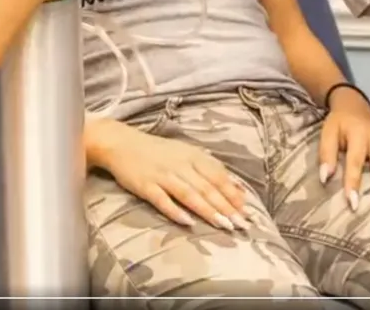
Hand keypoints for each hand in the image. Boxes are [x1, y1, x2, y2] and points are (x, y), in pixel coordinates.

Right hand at [87, 119, 249, 230]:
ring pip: (189, 194)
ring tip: (223, 225)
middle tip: (242, 224)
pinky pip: (162, 200)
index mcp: (192, 156)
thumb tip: (238, 187)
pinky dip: (175, 211)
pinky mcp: (145, 186)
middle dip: (226, 207)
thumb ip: (210, 169)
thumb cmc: (157, 151)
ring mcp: (162, 175)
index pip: (218, 176)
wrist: (121, 143)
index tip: (248, 211)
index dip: (233, 194)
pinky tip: (188, 222)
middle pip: (206, 187)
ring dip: (207, 210)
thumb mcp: (186, 153)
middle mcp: (180, 165)